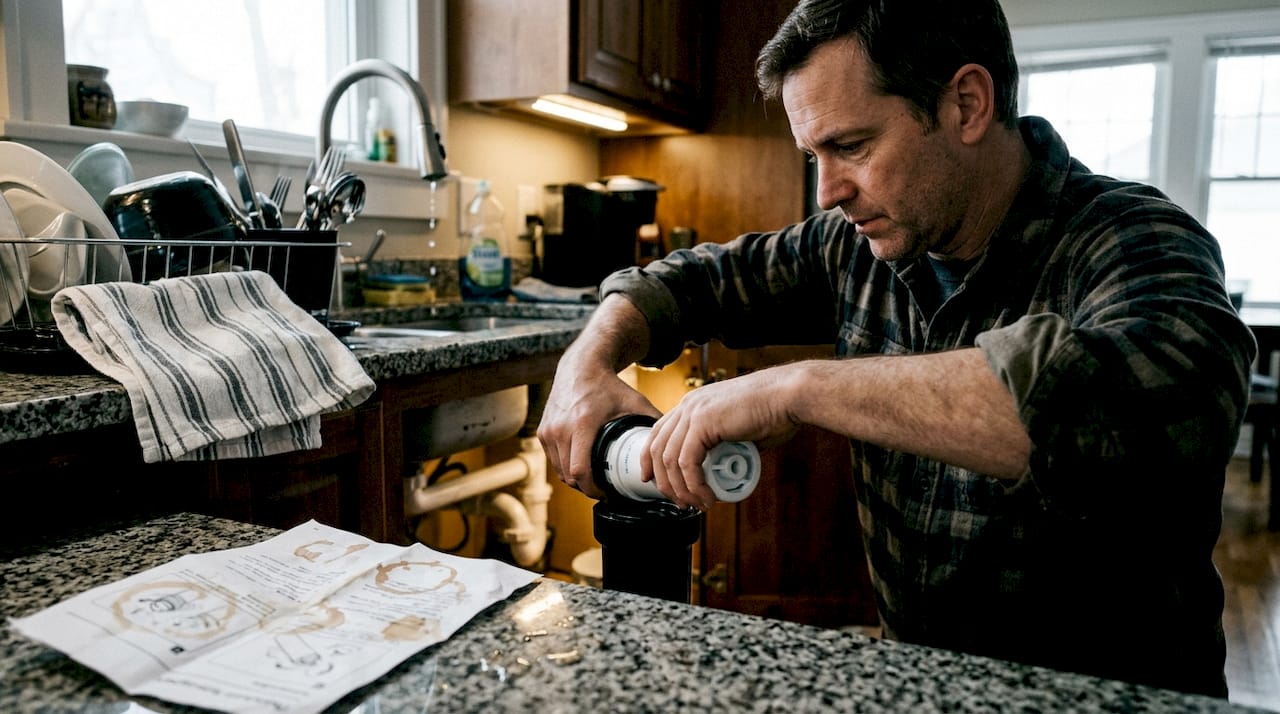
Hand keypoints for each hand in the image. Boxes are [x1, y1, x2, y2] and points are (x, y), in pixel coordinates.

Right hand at [538, 352, 657, 499]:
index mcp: (582, 424)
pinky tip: (579, 467)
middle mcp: (561, 429)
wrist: (581, 367)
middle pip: (569, 476)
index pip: (580, 471)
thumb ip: (653, 422)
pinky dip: (564, 467)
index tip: (606, 493)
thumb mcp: (634, 402)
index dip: (592, 489)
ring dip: (574, 480)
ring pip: (559, 471)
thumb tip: (670, 445)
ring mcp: (549, 430)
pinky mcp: (542, 431)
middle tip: (603, 490)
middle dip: (585, 488)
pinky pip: (552, 460)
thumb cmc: (608, 386)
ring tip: (592, 481)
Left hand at [643, 366, 798, 509]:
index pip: (658, 434)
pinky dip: (694, 485)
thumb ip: (727, 446)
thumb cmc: (774, 411)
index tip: (654, 482)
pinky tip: (707, 496)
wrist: (789, 396)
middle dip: (664, 482)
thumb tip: (725, 468)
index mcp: (693, 405)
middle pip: (656, 449)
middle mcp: (688, 406)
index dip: (650, 461)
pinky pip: (687, 462)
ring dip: (682, 489)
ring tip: (699, 504)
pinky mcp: (703, 422)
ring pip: (670, 460)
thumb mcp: (740, 431)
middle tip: (681, 503)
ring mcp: (693, 412)